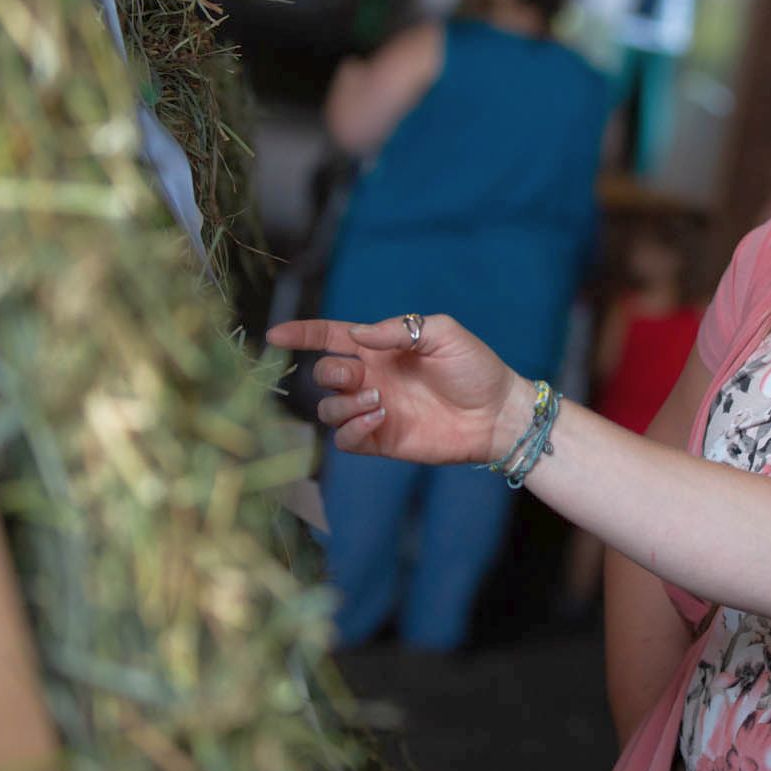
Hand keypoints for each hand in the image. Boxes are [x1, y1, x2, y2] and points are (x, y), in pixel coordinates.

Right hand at [266, 315, 534, 465]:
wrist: (496, 412)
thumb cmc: (474, 367)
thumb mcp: (442, 333)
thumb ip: (398, 329)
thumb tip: (356, 336)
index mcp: (380, 348)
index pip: (330, 338)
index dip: (301, 334)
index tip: (274, 334)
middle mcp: (371, 378)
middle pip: (324, 375)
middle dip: (330, 373)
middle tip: (359, 377)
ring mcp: (374, 411)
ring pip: (328, 410)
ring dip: (343, 404)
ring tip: (379, 402)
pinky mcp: (382, 440)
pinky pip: (345, 440)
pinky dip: (351, 429)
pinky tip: (377, 419)